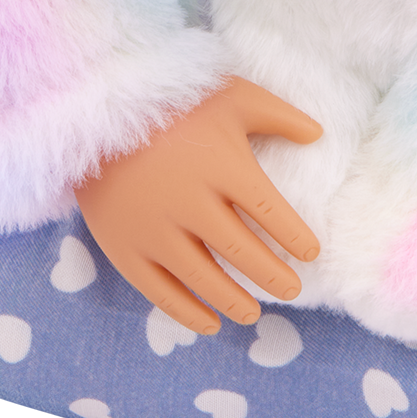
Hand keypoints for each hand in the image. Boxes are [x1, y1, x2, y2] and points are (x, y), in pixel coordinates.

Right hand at [74, 78, 323, 335]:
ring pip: (204, 278)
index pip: (270, 212)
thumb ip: (277, 115)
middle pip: (241, 251)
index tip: (310, 253)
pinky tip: (210, 323)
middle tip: (293, 290)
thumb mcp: (231, 95)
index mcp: (222, 166)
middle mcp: (190, 202)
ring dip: (235, 301)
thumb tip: (319, 134)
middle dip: (273, 276)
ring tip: (254, 313)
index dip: (294, 238)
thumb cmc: (174, 100)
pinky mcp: (123, 247)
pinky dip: (188, 313)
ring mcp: (154, 229)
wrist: (97, 109)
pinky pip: (161, 292)